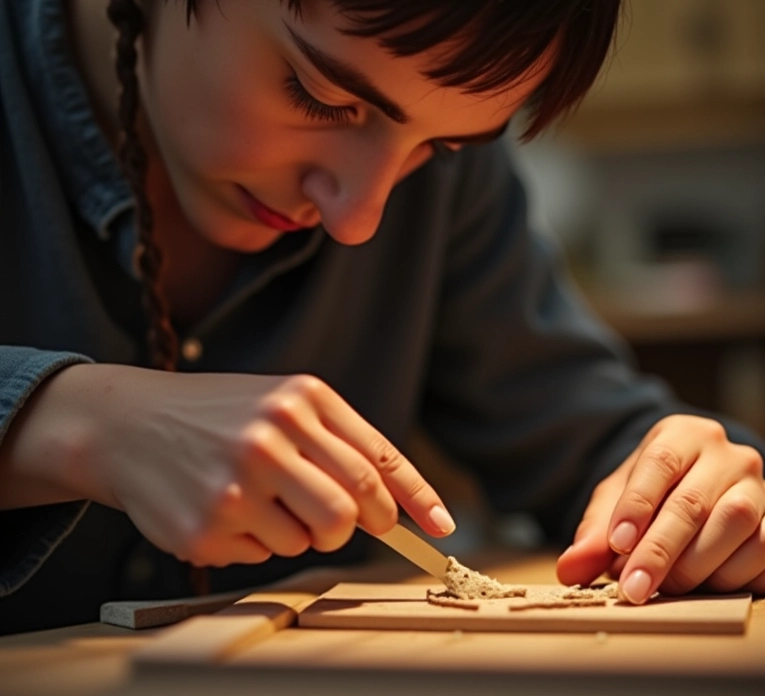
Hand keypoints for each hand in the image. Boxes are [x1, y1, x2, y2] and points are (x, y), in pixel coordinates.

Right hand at [11, 364, 454, 567]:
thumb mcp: (281, 403)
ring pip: (312, 540)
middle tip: (341, 522)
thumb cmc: (219, 414)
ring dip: (299, 532)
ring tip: (261, 500)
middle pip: (356, 509)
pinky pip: (264, 556)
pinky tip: (224, 509)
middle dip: (360, 525)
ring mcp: (239, 482)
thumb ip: (338, 443)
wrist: (129, 422)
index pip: (379, 459)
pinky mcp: (208, 525)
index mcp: (303, 399)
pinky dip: (256, 542)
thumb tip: (394, 505)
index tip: (443, 527)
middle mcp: (274, 435)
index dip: (418, 498)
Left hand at [556, 415, 764, 601]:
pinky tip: (705, 587)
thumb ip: (593, 533)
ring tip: (664, 588)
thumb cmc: (651, 494)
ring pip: (734, 524)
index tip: (616, 545)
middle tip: (633, 587)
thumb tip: (570, 568)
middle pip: (692, 501)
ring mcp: (758, 486)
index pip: (658, 463)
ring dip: (696, 565)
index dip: (636, 506)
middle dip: (659, 551)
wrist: (696, 488)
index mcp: (680, 434)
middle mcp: (725, 454)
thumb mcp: (616, 502)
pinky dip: (734, 574)